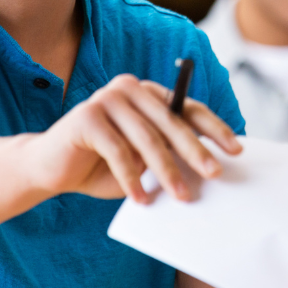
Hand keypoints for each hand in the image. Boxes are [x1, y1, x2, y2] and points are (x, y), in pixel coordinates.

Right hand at [26, 74, 241, 203]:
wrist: (51, 168)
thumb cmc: (103, 166)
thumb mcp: (143, 161)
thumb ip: (169, 156)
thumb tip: (209, 168)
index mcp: (148, 94)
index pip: (188, 107)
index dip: (214, 128)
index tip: (236, 149)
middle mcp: (130, 89)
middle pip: (171, 121)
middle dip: (196, 151)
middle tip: (215, 174)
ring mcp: (106, 99)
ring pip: (147, 138)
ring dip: (166, 171)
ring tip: (181, 196)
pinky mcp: (86, 116)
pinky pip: (117, 151)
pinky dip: (131, 178)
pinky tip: (140, 198)